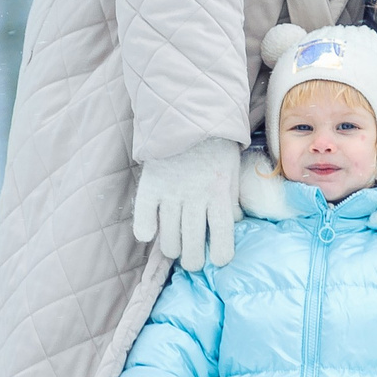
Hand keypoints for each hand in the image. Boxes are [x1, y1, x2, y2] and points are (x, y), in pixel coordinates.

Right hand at [132, 137, 241, 270]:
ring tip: (175, 247)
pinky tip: (148, 233)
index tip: (219, 259)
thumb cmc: (216, 146)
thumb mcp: (233, 171)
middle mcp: (195, 197)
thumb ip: (231, 199)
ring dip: (173, 249)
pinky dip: (144, 230)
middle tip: (193, 259)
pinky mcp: (151, 185)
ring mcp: (171, 192)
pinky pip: (143, 216)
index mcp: (220, 192)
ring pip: (169, 239)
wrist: (188, 117)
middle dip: (194, 260)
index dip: (221, 254)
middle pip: (194, 245)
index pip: (223, 235)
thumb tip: (231, 223)